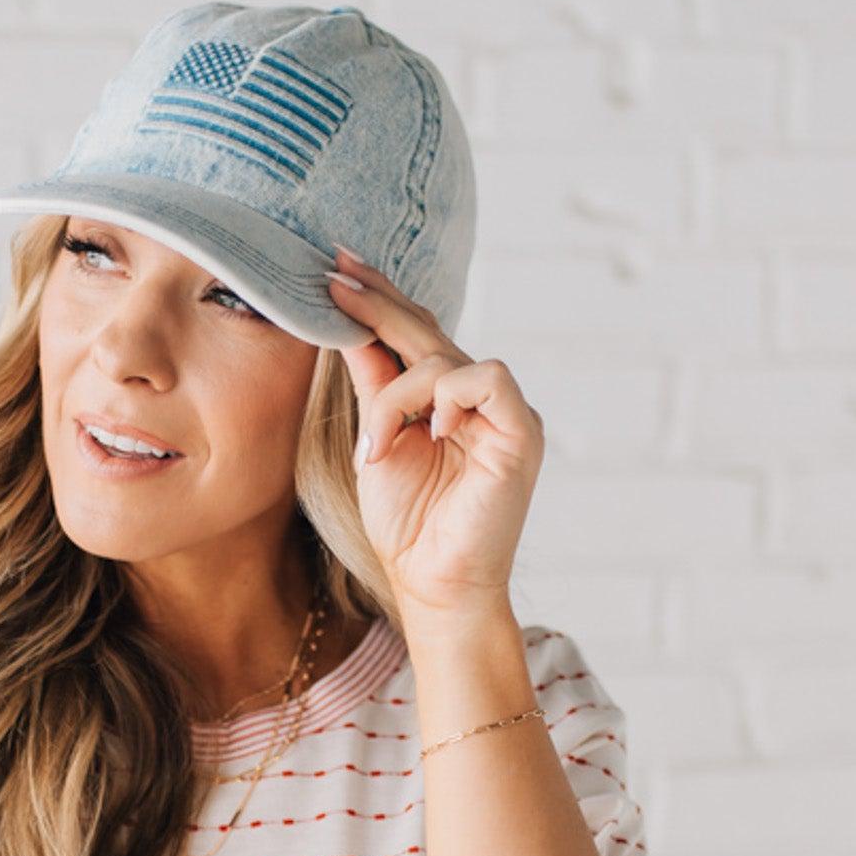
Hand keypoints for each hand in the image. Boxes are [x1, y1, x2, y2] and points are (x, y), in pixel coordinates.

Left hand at [325, 246, 544, 631]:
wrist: (432, 585)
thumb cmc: (408, 527)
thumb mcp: (377, 443)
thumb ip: (373, 386)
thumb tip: (349, 326)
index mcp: (444, 402)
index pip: (413, 337)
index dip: (377, 303)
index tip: (335, 270)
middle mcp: (477, 401)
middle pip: (429, 331)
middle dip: (379, 302)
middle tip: (335, 274)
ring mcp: (502, 414)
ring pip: (445, 359)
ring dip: (398, 396)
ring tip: (376, 447)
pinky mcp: (520, 432)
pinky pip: (487, 378)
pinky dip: (447, 398)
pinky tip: (429, 431)